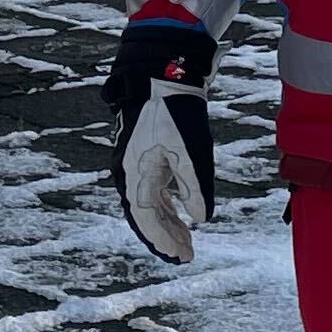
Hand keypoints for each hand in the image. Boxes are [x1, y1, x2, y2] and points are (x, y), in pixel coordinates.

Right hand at [103, 20, 214, 263]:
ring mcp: (136, 163)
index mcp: (135, 174)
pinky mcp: (145, 154)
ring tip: (185, 240)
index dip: (164, 240)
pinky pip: (152, 189)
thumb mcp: (191, 151)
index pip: (146, 219)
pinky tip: (181, 214)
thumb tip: (201, 218)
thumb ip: (195, 187)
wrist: (161, 75)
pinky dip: (166, 205)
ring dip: (166, 223)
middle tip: (184, 256)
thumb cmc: (175, 112)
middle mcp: (130, 172)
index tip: (181, 255)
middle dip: (164, 237)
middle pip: (145, 216)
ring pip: (148, 203)